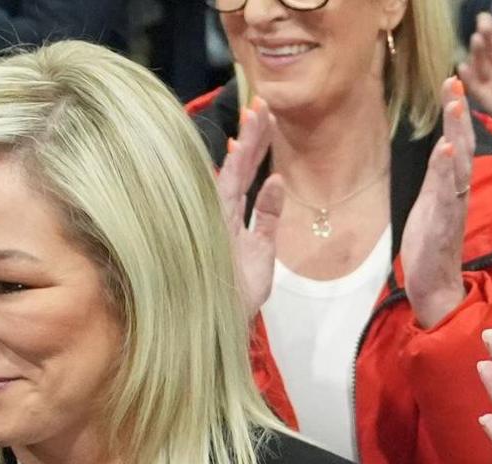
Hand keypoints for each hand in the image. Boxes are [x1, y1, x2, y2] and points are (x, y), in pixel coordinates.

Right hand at [215, 99, 286, 311]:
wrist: (221, 330)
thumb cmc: (237, 296)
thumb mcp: (262, 253)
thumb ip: (268, 218)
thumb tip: (276, 181)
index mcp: (229, 217)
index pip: (240, 173)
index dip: (251, 145)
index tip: (262, 116)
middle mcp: (219, 216)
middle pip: (235, 168)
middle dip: (250, 136)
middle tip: (262, 104)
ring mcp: (215, 226)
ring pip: (231, 179)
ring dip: (247, 150)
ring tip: (259, 119)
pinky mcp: (217, 243)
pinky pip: (235, 213)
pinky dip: (255, 198)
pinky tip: (271, 178)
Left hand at [403, 78, 474, 327]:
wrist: (435, 289)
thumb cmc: (432, 248)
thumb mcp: (431, 205)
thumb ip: (438, 177)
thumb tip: (444, 146)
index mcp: (451, 189)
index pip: (456, 145)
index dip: (456, 116)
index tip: (453, 84)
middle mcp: (456, 195)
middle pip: (461, 149)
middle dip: (458, 116)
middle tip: (455, 83)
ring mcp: (451, 211)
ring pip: (457, 168)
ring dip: (457, 136)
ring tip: (455, 108)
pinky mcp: (442, 228)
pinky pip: (446, 196)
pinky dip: (446, 172)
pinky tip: (446, 150)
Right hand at [458, 12, 491, 139]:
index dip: (491, 29)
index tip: (484, 17)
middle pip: (486, 51)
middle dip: (483, 39)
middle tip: (482, 25)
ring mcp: (489, 84)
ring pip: (479, 66)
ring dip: (476, 54)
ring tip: (476, 40)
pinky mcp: (486, 100)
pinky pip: (475, 88)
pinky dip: (468, 78)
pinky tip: (464, 67)